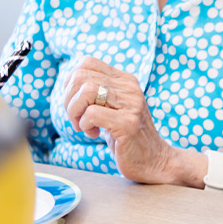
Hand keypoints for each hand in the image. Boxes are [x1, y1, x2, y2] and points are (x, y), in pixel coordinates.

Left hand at [61, 57, 182, 183]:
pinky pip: (91, 114)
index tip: (75, 102)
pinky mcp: (128, 123)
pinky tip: (93, 133)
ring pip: (86, 91)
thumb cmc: (127, 137)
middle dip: (69, 100)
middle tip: (77, 118)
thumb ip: (99, 92)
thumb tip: (68, 81)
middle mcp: (130, 88)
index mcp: (125, 80)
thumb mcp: (113, 108)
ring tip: (83, 126)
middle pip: (81, 76)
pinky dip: (84, 125)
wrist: (154, 161)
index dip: (71, 81)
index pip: (87, 63)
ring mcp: (131, 104)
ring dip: (74, 112)